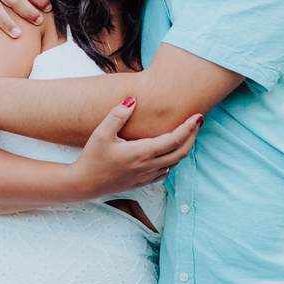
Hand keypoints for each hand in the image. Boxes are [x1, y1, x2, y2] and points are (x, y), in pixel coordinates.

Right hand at [71, 99, 201, 197]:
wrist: (84, 183)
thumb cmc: (92, 157)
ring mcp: (147, 176)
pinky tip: (170, 152)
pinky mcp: (143, 182)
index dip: (188, 127)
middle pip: (181, 152)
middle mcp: (148, 166)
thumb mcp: (101, 133)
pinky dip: (174, 160)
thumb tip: (132, 100)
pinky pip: (166, 172)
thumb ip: (118, 115)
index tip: (197, 116)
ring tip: (188, 133)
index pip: (174, 139)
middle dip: (193, 136)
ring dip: (184, 148)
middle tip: (198, 122)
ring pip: (175, 163)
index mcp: (142, 152)